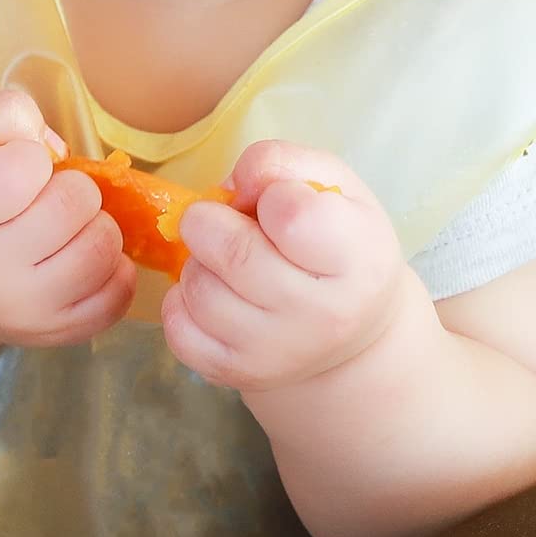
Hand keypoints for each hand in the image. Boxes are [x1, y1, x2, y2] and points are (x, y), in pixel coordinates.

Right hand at [0, 91, 136, 352]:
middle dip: (71, 188)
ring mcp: (18, 312)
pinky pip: (117, 295)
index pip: (25, 167)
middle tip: (46, 196)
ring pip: (102, 249)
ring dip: (96, 224)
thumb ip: (2, 113)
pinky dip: (113, 267)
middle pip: (73, 206)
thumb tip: (56, 146)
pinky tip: (81, 254)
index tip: (12, 168)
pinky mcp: (52, 335)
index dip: (29, 155)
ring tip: (67, 224)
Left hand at [160, 141, 412, 392]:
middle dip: (211, 221)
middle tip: (223, 221)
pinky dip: (181, 302)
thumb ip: (282, 163)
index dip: (272, 193)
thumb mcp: (331, 186)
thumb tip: (231, 184)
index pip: (291, 214)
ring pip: (198, 287)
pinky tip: (214, 293)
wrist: (350, 334)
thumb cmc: (337, 243)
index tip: (278, 202)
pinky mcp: (235, 373)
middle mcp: (322, 317)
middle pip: (231, 252)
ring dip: (198, 261)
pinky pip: (177, 329)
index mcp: (358, 261)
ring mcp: (277, 352)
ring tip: (225, 262)